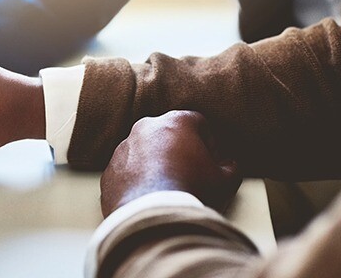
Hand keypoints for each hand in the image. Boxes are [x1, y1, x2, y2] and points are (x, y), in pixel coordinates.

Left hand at [100, 110, 240, 216]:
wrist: (152, 219)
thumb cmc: (192, 192)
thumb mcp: (225, 180)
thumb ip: (230, 166)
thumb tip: (228, 164)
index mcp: (176, 121)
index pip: (198, 123)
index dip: (209, 142)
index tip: (212, 162)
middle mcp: (146, 128)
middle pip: (168, 134)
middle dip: (179, 151)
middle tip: (190, 175)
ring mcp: (123, 149)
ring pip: (144, 152)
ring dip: (155, 165)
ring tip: (167, 191)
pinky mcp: (109, 172)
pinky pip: (127, 173)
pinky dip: (137, 182)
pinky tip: (149, 200)